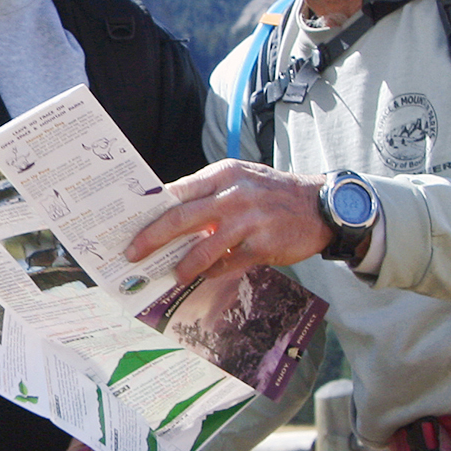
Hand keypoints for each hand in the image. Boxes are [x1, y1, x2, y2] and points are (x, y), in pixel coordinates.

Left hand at [123, 161, 333, 284]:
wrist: (321, 206)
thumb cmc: (273, 194)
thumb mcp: (241, 180)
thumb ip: (209, 192)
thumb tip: (169, 214)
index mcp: (223, 174)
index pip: (178, 190)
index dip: (151, 209)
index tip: (129, 224)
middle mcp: (233, 195)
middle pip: (181, 218)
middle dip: (151, 238)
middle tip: (133, 254)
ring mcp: (248, 221)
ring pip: (203, 247)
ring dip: (183, 264)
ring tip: (171, 274)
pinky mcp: (262, 245)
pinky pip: (228, 263)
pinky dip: (212, 272)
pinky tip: (204, 276)